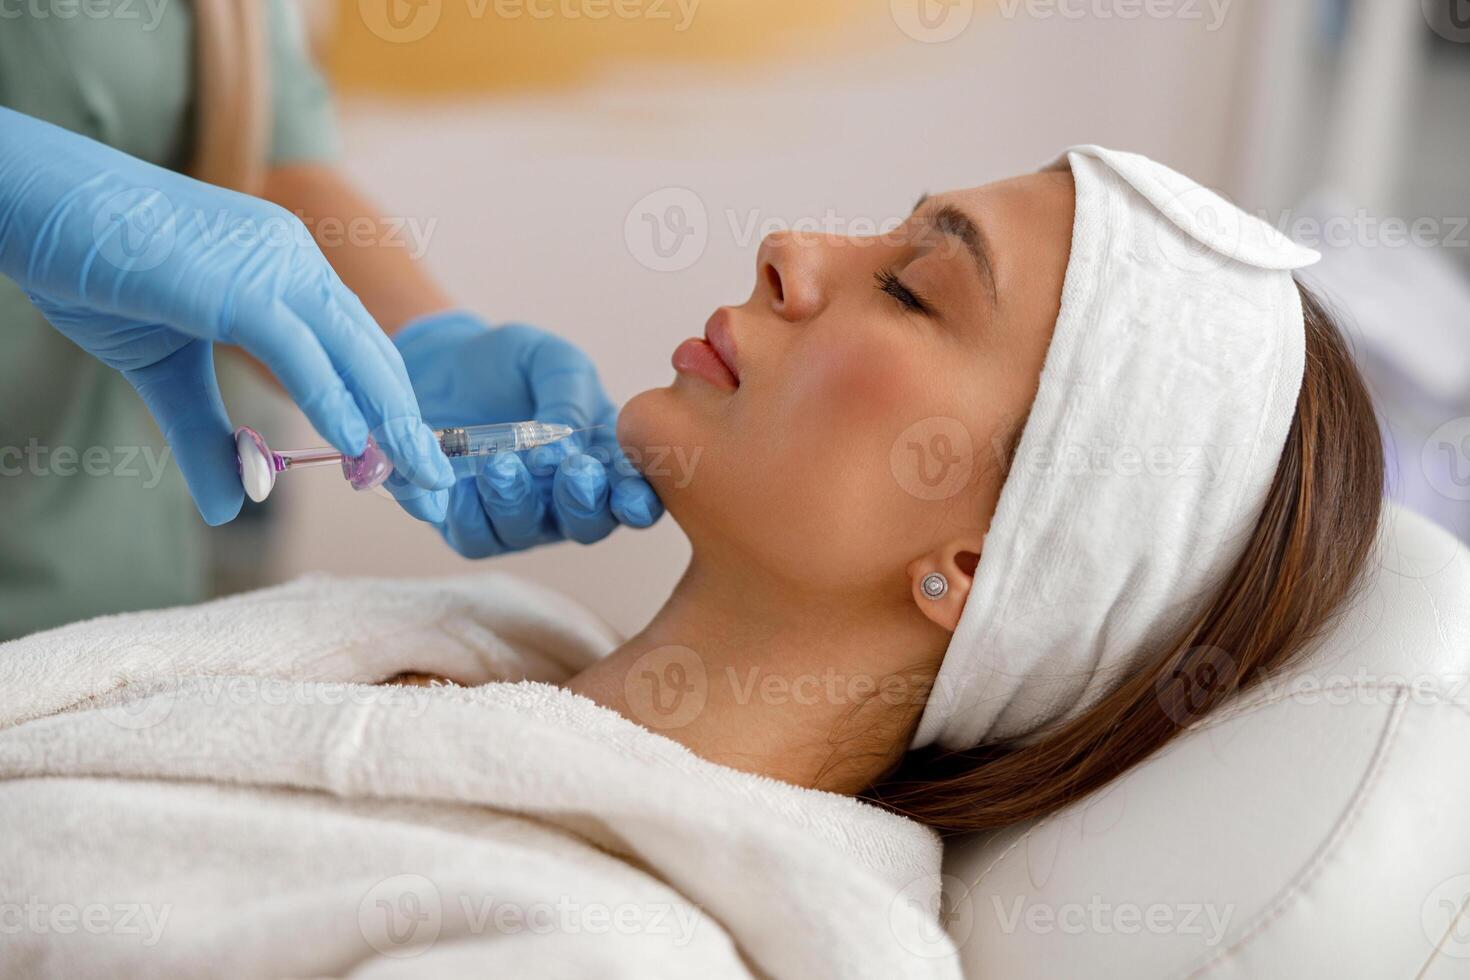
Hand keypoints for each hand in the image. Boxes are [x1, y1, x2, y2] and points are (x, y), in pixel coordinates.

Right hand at [0, 108, 452, 524]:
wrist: (33, 205)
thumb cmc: (95, 268)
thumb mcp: (164, 371)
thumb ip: (207, 434)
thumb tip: (234, 507)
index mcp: (288, 271)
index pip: (356, 348)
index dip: (385, 409)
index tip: (406, 464)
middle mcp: (295, 260)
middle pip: (372, 353)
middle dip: (408, 425)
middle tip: (439, 486)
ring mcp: (271, 265)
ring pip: (352, 351)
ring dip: (389, 422)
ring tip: (419, 479)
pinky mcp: (237, 282)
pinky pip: (300, 348)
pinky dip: (332, 400)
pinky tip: (356, 446)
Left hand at [393, 310, 662, 556]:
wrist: (445, 363)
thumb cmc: (513, 366)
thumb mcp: (552, 362)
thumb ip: (569, 398)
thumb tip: (566, 447)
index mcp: (604, 463)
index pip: (634, 498)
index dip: (637, 502)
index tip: (628, 492)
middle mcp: (567, 500)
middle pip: (588, 526)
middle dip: (583, 503)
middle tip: (574, 469)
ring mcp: (521, 517)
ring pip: (527, 532)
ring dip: (518, 501)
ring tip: (501, 462)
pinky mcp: (471, 524)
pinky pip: (476, 539)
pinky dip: (471, 514)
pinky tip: (464, 483)